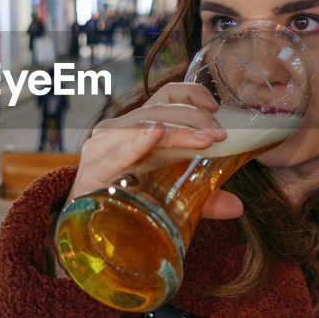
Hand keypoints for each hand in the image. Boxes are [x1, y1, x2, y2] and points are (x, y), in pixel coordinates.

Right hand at [68, 82, 244, 220]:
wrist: (81, 223)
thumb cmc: (127, 198)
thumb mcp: (169, 193)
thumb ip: (202, 198)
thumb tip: (237, 207)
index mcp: (141, 126)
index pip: (167, 96)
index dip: (192, 93)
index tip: (216, 106)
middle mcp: (121, 128)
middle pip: (162, 111)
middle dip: (194, 119)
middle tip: (220, 135)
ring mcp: (104, 145)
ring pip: (145, 127)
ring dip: (178, 133)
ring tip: (203, 140)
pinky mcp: (94, 166)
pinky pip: (120, 152)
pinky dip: (138, 142)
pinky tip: (155, 135)